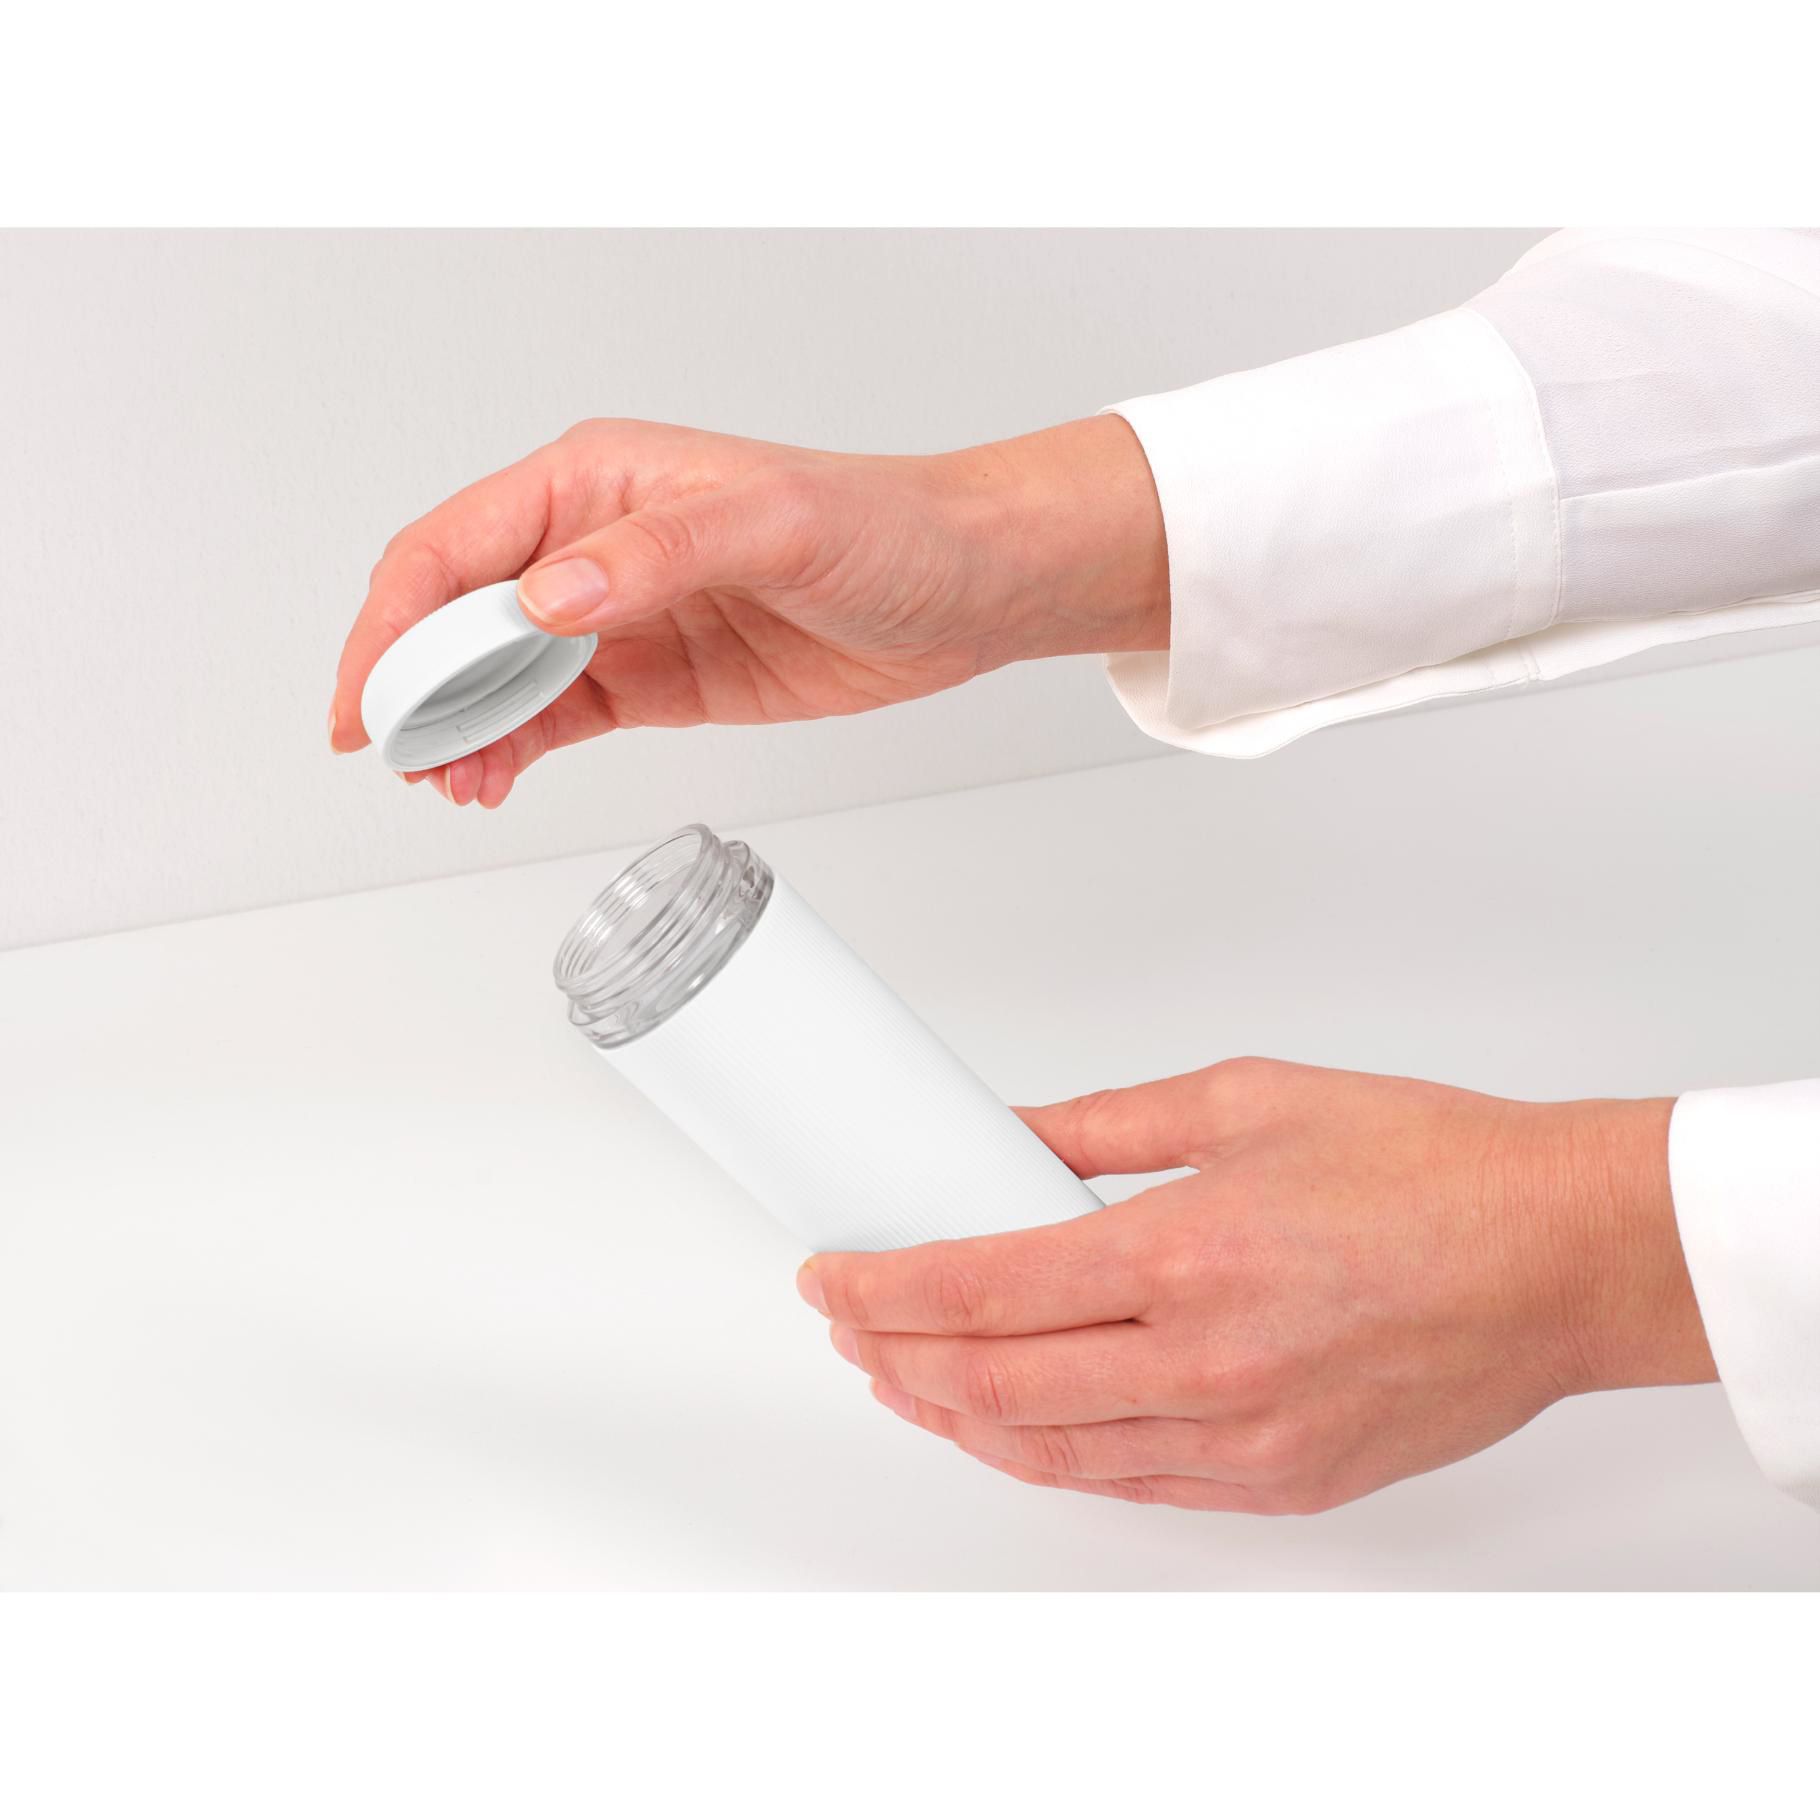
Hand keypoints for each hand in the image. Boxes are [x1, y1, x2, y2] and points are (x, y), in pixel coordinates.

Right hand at [329, 415, 1166, 805]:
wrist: (960, 589)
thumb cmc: (881, 526)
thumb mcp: (772, 525)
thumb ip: (653, 557)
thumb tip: (546, 598)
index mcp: (597, 483)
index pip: (455, 547)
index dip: (396, 622)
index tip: (370, 694)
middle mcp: (591, 546)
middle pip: (457, 613)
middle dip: (413, 684)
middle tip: (395, 755)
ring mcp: (619, 615)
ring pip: (499, 674)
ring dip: (460, 728)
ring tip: (448, 784)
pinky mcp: (652, 675)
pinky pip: (556, 714)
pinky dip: (514, 748)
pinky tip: (493, 780)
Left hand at [797, 1059, 1715, 1513]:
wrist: (1558, 1255)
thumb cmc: (1430, 1169)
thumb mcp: (1244, 1101)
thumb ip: (1101, 1129)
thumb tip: (1006, 1139)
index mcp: (1188, 1252)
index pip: (982, 1288)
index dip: (884, 1288)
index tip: (835, 1275)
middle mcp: (1208, 1360)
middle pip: (994, 1383)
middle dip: (896, 1355)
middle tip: (852, 1324)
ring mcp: (1247, 1436)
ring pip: (1053, 1452)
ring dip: (960, 1417)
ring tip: (908, 1377)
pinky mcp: (1283, 1478)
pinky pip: (1134, 1484)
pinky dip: (1055, 1457)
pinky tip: (1018, 1427)